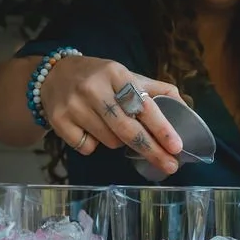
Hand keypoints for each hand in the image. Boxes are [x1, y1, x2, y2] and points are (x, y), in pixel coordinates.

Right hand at [40, 56, 184, 174]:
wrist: (53, 74)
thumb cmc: (99, 78)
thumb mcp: (126, 75)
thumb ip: (155, 90)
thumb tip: (185, 109)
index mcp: (116, 74)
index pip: (143, 105)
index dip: (162, 128)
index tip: (176, 146)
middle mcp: (94, 88)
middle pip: (128, 130)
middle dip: (151, 150)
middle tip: (169, 166)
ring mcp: (74, 105)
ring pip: (110, 141)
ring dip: (119, 142)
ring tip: (111, 126)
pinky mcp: (59, 121)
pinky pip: (87, 147)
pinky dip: (94, 144)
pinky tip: (89, 129)